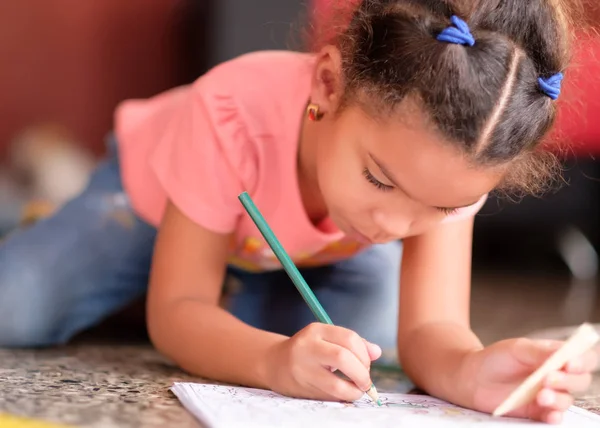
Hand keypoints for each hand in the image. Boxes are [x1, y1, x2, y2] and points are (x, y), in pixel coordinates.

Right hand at [263, 323, 381, 401]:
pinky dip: (343, 397)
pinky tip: (344, 392)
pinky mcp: (301, 388)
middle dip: (362, 373)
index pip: (349, 338)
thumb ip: (353, 343)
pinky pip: (329, 397)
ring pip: (336, 384)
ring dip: (354, 390)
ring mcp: (303, 369)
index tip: (368, 364)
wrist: (275, 363)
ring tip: (357, 389)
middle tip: (366, 380)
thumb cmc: (309, 350)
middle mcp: (307, 347)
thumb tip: (377, 352)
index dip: (365, 354)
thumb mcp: (328, 339)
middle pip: (343, 358)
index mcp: (316, 330)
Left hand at [463, 338, 596, 423]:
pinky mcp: (537, 411)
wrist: (472, 377)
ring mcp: (548, 394)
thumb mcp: (517, 349)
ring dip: (558, 398)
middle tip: (548, 378)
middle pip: (580, 381)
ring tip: (540, 395)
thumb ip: (540, 352)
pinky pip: (554, 417)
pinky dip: (555, 416)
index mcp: (555, 356)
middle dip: (568, 380)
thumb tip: (564, 355)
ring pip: (567, 400)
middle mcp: (556, 376)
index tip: (570, 363)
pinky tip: (549, 414)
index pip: (581, 358)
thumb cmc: (496, 358)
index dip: (582, 361)